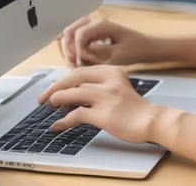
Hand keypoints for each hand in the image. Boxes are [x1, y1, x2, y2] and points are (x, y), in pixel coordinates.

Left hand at [37, 65, 175, 143]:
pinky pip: (76, 114)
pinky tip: (58, 125)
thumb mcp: (119, 87)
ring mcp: (106, 97)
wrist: (152, 120)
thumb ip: (99, 85)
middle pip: (73, 77)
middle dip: (55, 87)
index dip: (64, 79)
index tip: (54, 86)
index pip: (80, 70)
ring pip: (72, 94)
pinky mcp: (104, 114)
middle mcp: (108, 81)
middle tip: (44, 97)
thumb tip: (73, 93)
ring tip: (49, 106)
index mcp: (112, 71)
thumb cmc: (135, 107)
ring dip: (56, 100)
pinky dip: (63, 121)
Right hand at [58, 17, 150, 66]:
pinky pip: (76, 39)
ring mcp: (93, 26)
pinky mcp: (93, 33)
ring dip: (69, 50)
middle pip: (69, 31)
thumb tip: (79, 54)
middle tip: (72, 65)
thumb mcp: (116, 55)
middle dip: (68, 49)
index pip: (79, 34)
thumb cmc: (134, 50)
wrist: (145, 47)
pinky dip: (74, 49)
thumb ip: (96, 53)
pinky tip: (79, 62)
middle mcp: (95, 22)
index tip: (79, 64)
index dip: (77, 51)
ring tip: (75, 65)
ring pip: (70, 34)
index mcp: (102, 25)